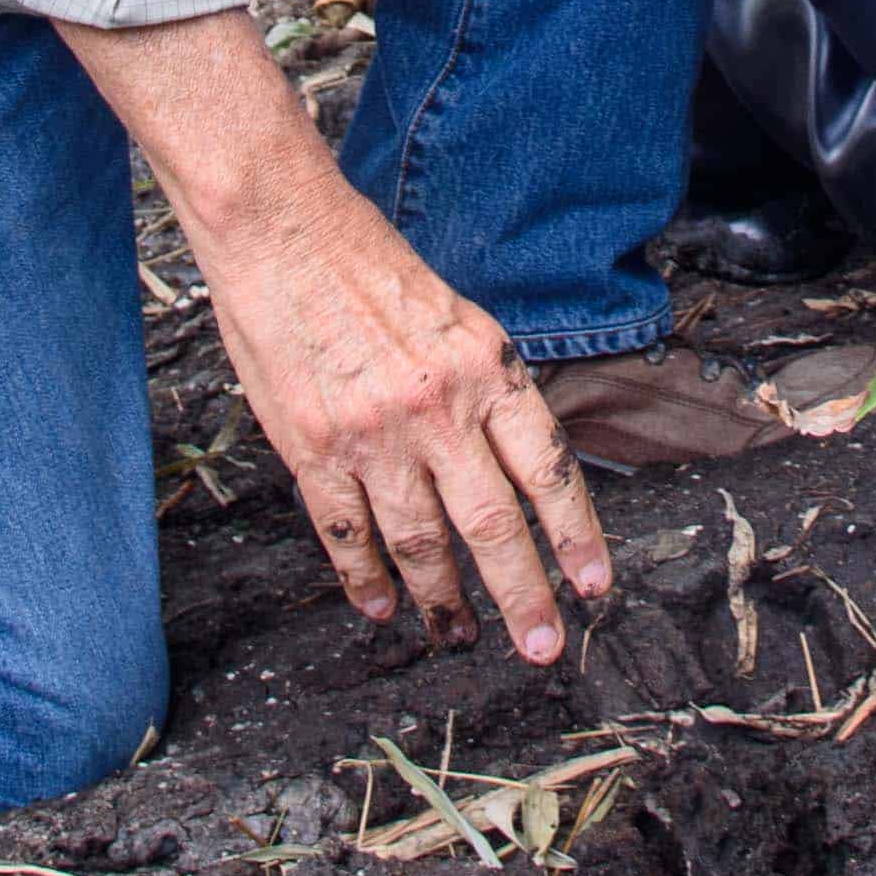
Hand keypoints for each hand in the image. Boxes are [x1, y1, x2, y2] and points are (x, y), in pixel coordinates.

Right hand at [200, 164, 612, 658]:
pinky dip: (363, 575)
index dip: (576, 536)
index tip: (593, 587)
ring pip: (420, 542)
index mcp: (485, 369)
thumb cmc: (368, 264)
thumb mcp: (458, 317)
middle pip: (492, 524)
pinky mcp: (313, 446)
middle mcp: (437, 408)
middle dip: (522, 596)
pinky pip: (346, 531)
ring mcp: (373, 433)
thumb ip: (485, 389)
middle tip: (540, 646)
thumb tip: (515, 462)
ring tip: (455, 634)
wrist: (281, 229)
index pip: (548, 470)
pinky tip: (378, 603)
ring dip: (442, 599)